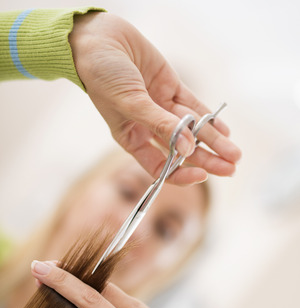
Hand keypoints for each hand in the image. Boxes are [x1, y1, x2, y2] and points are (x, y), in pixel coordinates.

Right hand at [69, 12, 240, 184]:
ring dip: (214, 141)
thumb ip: (159, 125)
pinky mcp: (171, 88)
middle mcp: (149, 127)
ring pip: (192, 130)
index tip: (201, 175)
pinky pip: (194, 107)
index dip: (180, 173)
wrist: (99, 39)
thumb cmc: (102, 76)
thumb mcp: (130, 104)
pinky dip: (209, 118)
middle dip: (207, 160)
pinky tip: (224, 131)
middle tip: (230, 168)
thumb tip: (186, 147)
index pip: (160, 166)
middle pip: (183, 150)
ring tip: (235, 154)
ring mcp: (162, 107)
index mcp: (132, 139)